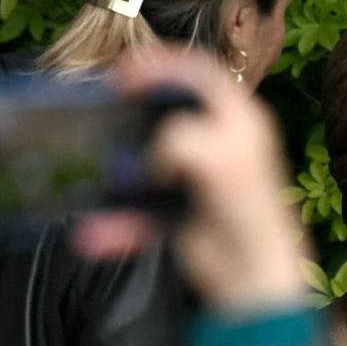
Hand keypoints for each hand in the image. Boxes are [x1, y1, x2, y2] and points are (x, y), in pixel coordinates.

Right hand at [71, 46, 308, 313]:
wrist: (253, 280)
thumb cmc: (250, 213)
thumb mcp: (224, 163)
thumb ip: (186, 141)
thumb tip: (157, 150)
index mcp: (240, 122)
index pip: (201, 75)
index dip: (164, 65)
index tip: (125, 72)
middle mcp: (221, 145)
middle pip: (172, 113)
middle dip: (137, 108)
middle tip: (107, 103)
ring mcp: (198, 181)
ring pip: (150, 162)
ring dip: (121, 165)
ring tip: (97, 160)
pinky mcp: (182, 216)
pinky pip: (140, 214)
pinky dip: (117, 224)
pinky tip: (93, 235)